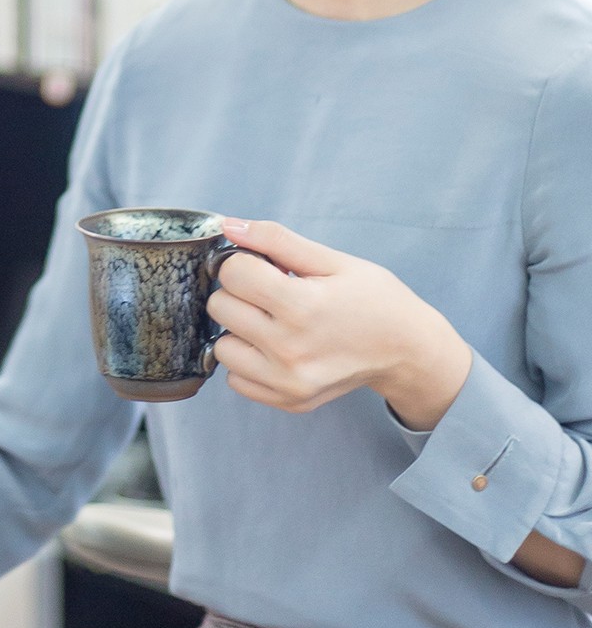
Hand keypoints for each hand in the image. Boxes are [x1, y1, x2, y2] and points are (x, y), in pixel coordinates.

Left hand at [207, 218, 471, 428]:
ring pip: (222, 347)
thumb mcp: (333, 260)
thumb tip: (229, 226)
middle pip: (220, 308)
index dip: (243, 263)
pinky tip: (275, 350)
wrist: (406, 350)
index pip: (232, 274)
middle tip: (269, 294)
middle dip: (239, 293)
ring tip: (272, 324)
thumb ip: (277, 240)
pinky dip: (249, 362)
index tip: (263, 267)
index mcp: (302, 306)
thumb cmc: (373, 299)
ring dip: (239, 331)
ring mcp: (287, 381)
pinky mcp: (287, 401)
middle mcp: (290, 349)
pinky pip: (236, 379)